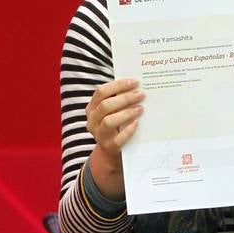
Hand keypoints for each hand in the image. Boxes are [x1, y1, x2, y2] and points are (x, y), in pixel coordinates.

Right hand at [84, 78, 142, 200]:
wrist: (111, 150)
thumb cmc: (115, 124)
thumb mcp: (112, 111)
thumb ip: (118, 99)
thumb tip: (136, 86)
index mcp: (92, 108)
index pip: (101, 92)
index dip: (118, 85)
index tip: (134, 82)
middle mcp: (92, 121)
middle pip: (106, 105)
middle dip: (125, 98)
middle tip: (141, 95)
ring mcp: (99, 134)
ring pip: (109, 121)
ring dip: (127, 113)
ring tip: (141, 108)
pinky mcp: (109, 146)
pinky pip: (118, 138)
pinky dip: (129, 130)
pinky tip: (137, 123)